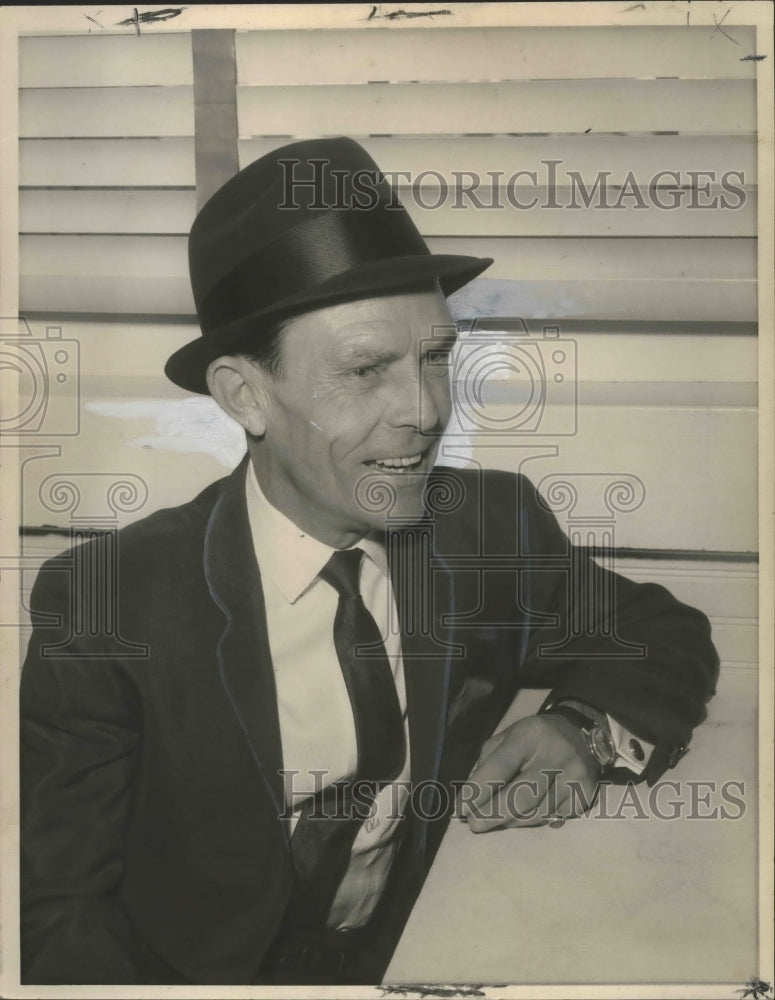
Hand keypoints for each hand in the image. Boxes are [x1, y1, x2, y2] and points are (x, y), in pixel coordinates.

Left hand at [460, 713, 601, 832]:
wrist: (580, 733)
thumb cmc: (534, 737)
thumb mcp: (508, 736)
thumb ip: (488, 761)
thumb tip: (471, 798)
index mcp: (529, 735)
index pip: (499, 768)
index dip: (478, 791)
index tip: (461, 809)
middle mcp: (555, 755)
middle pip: (519, 797)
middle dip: (492, 815)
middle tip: (475, 825)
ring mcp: (574, 776)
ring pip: (536, 813)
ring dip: (511, 821)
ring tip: (498, 819)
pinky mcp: (586, 794)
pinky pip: (553, 818)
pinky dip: (534, 820)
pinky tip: (525, 815)